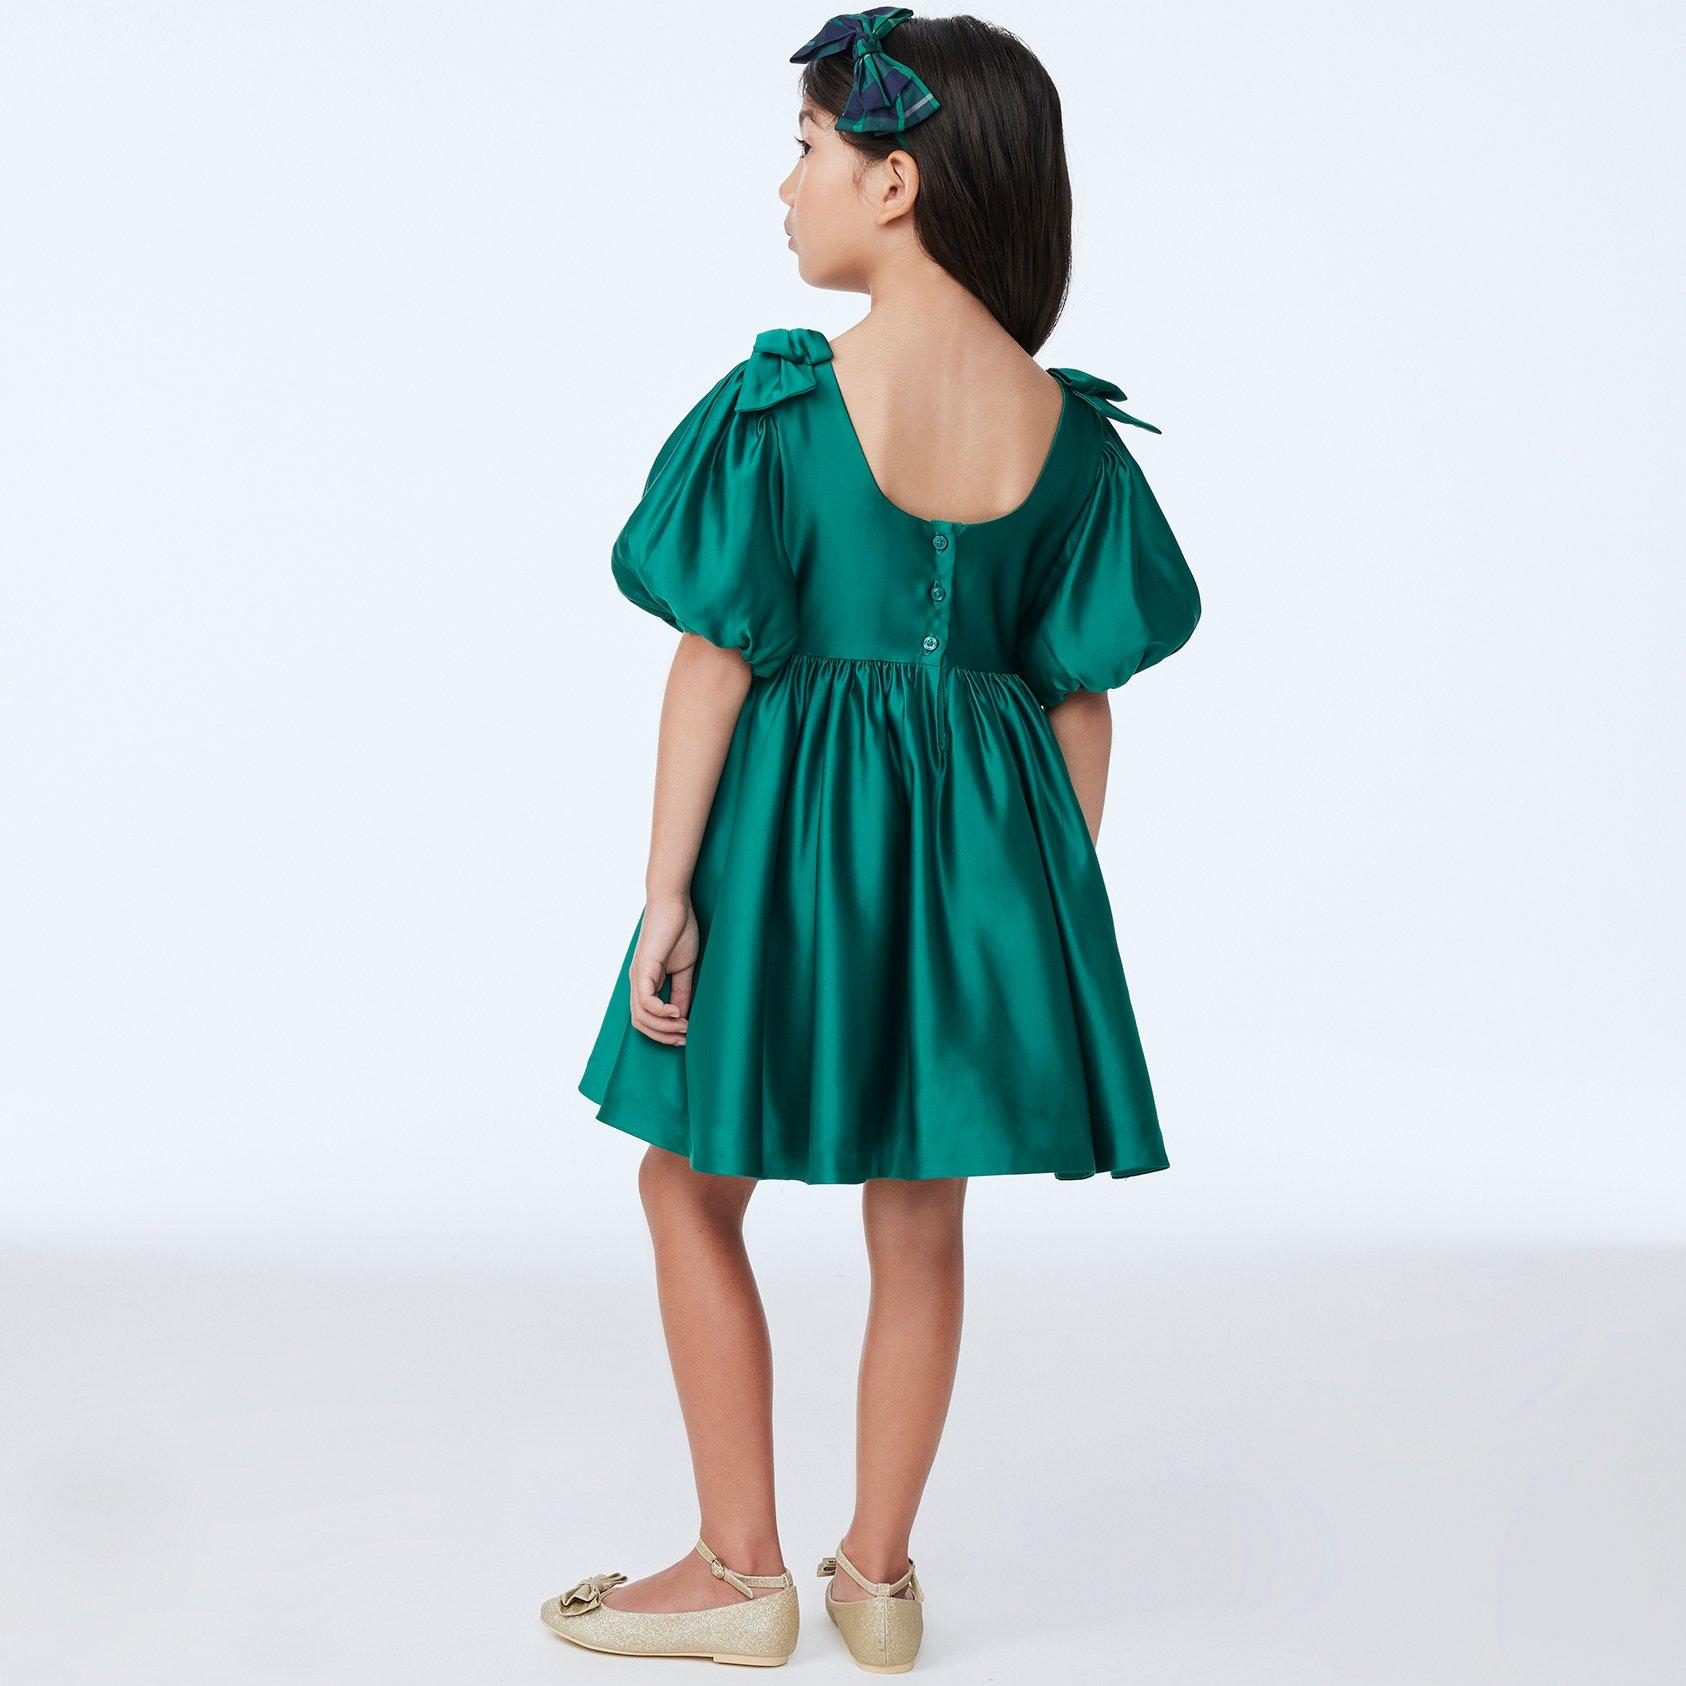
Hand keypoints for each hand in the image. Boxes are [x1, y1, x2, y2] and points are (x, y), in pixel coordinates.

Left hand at [628, 894, 698, 1045]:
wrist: (674, 903)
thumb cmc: (679, 930)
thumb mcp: (684, 968)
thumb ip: (682, 991)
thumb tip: (681, 1016)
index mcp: (646, 982)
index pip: (646, 1018)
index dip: (664, 1032)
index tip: (686, 1035)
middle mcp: (637, 982)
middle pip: (640, 1023)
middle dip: (663, 1036)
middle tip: (685, 1037)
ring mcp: (638, 976)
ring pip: (641, 1017)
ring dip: (664, 1028)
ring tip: (684, 1026)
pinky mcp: (643, 969)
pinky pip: (645, 1001)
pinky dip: (660, 1012)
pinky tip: (676, 1013)